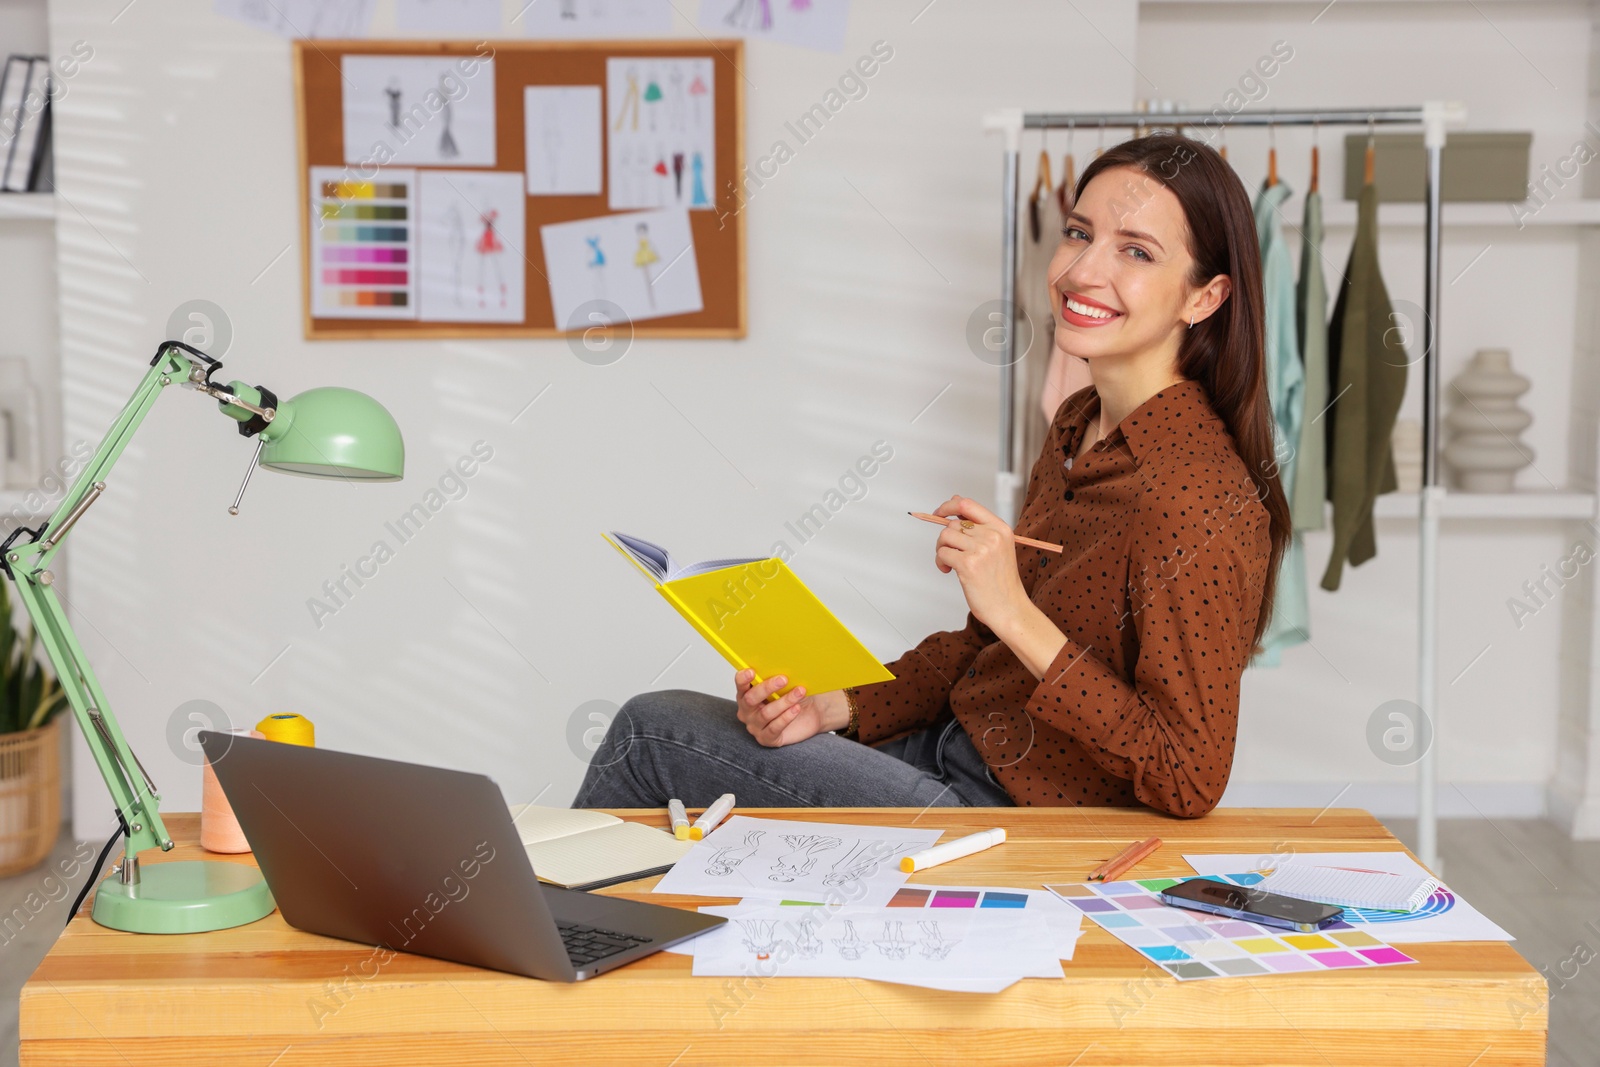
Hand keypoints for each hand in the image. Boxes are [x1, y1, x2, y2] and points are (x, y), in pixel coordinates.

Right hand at [734, 669, 848, 746]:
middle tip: (783, 679)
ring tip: (799, 692)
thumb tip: (783, 664)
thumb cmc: (793, 696)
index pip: (740, 685)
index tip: (752, 671)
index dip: (743, 679)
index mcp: (746, 694)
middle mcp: (747, 712)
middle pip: (751, 699)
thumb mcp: (785, 685)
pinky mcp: (767, 739)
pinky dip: (786, 717)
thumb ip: (778, 676)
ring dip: (784, 701)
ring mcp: (755, 726)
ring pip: (766, 713)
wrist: (809, 714)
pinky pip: (774, 728)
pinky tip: (796, 708)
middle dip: (767, 688)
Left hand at [931, 495, 1029, 632]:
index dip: (949, 506)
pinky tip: (948, 571)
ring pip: (945, 536)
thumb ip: (977, 526)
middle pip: (953, 524)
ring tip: (949, 563)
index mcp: (1000, 528)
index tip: (939, 513)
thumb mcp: (996, 547)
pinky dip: (940, 562)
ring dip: (941, 550)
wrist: (1009, 607)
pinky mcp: (968, 564)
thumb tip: (955, 500)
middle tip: (949, 553)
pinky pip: (942, 553)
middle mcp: (992, 536)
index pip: (968, 504)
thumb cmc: (1001, 581)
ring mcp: (981, 549)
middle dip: (945, 538)